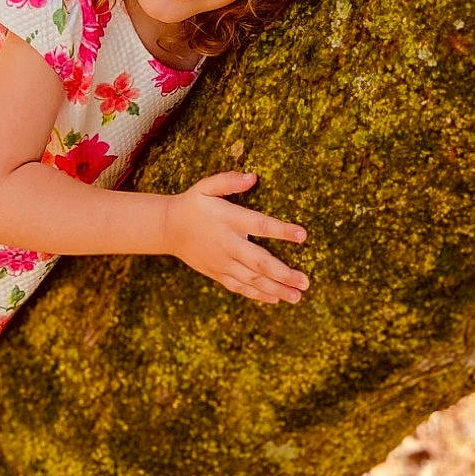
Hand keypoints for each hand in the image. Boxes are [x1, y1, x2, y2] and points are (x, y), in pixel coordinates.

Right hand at [165, 171, 308, 304]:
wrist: (168, 229)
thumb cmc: (193, 204)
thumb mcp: (206, 186)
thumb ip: (228, 180)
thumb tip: (252, 176)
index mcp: (229, 220)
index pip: (259, 225)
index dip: (281, 230)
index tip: (302, 235)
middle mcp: (228, 244)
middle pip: (259, 262)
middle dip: (283, 273)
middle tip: (305, 281)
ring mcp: (222, 262)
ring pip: (252, 280)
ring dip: (276, 289)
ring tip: (297, 296)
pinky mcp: (217, 273)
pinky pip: (240, 287)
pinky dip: (257, 295)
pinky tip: (275, 299)